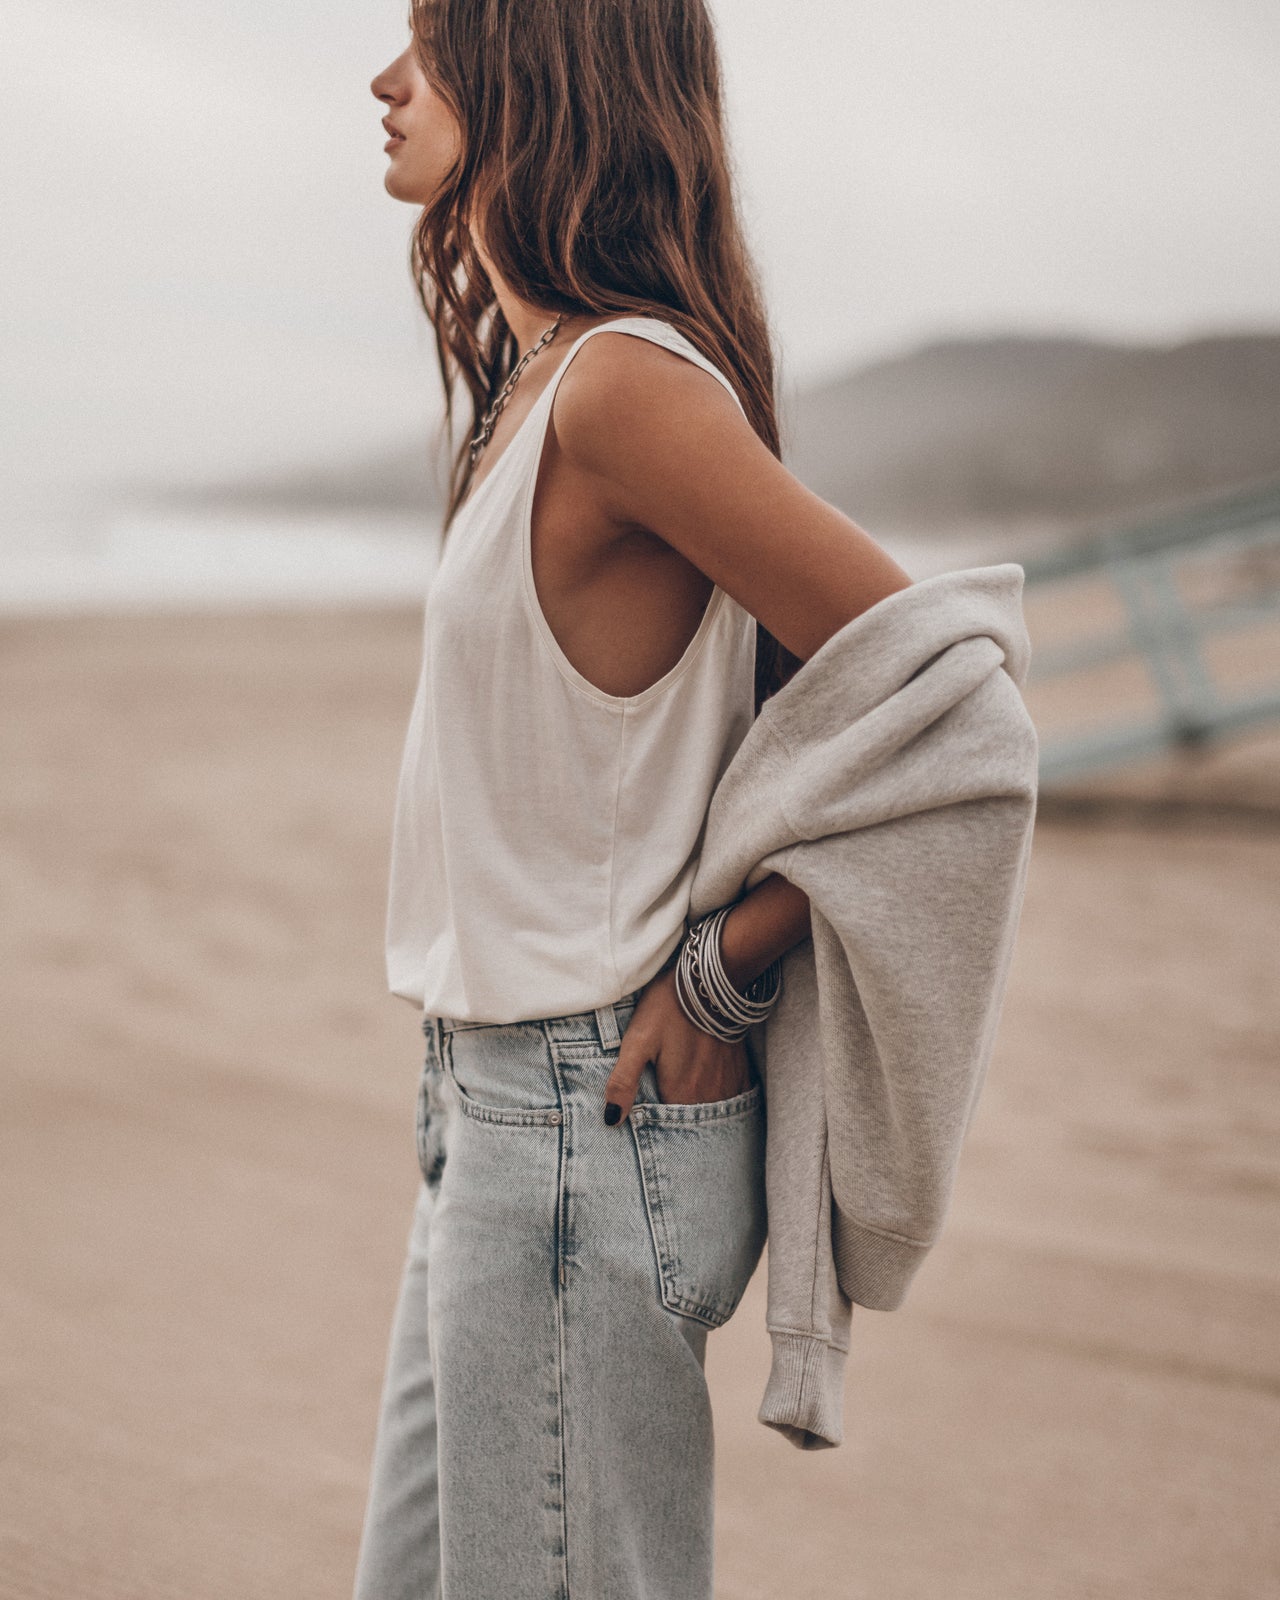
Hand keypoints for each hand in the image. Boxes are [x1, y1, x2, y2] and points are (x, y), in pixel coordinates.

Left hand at [603, 964, 752, 1124]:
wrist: (709, 980)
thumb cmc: (668, 1008)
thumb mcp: (637, 1041)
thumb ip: (624, 1082)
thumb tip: (612, 1119)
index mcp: (683, 1092)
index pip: (670, 1130)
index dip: (658, 1133)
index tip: (647, 1129)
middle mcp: (710, 1094)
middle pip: (693, 1123)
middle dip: (680, 1126)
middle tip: (664, 1114)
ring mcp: (728, 1082)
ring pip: (714, 1113)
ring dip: (700, 1114)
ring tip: (683, 1104)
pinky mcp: (740, 1069)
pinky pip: (734, 1098)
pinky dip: (720, 1101)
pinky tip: (708, 1092)